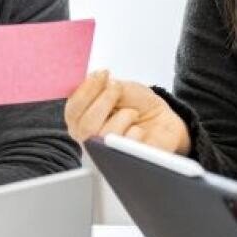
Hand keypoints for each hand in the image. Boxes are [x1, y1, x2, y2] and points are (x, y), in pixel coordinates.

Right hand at [64, 69, 190, 153]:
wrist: (163, 120)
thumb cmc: (137, 105)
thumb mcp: (119, 88)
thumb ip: (104, 85)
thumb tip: (94, 79)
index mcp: (81, 119)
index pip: (72, 110)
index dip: (85, 92)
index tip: (101, 75)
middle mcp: (88, 137)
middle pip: (85, 124)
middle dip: (104, 101)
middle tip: (117, 88)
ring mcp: (104, 152)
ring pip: (105, 135)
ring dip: (124, 116)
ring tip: (132, 113)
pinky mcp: (122, 161)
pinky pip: (125, 146)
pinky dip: (136, 131)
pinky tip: (140, 130)